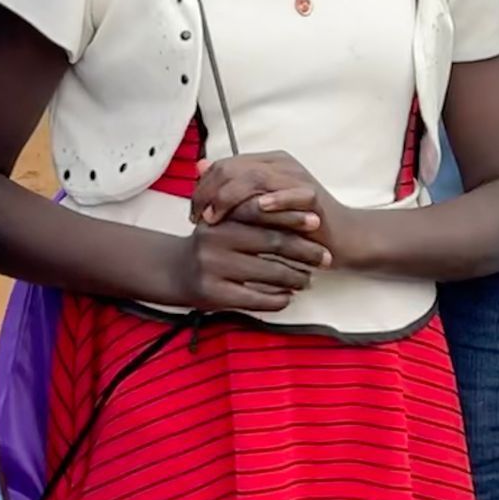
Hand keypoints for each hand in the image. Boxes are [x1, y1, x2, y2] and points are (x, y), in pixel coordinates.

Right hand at [180, 213, 326, 313]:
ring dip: (295, 277)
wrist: (174, 270)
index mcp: (222, 217)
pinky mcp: (214, 293)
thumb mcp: (225, 220)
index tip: (318, 222)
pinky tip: (288, 297)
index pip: (264, 213)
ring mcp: (214, 267)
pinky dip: (277, 299)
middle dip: (304, 250)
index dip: (293, 217)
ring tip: (308, 279)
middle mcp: (216, 239)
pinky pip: (256, 298)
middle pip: (272, 242)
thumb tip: (298, 199)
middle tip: (325, 256)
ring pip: (269, 272)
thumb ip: (252, 209)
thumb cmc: (211, 243)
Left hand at [193, 150, 323, 233]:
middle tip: (198, 219)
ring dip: (230, 198)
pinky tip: (258, 209)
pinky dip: (273, 199)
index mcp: (266, 163)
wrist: (342, 237)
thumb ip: (232, 189)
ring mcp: (297, 178)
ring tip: (216, 218)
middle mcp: (280, 165)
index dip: (202, 188)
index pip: (223, 165)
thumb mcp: (259, 207)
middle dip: (209, 194)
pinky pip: (290, 194)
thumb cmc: (297, 226)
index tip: (193, 214)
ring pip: (255, 176)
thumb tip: (199, 167)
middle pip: (233, 168)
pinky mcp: (313, 196)